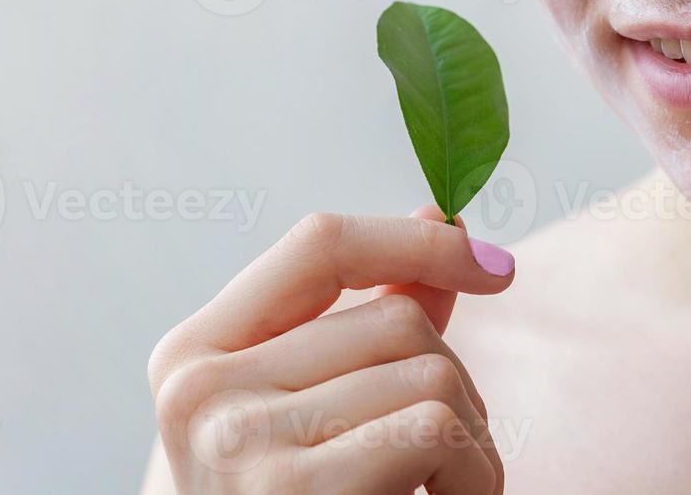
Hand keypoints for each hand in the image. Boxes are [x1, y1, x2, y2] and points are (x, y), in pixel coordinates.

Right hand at [148, 207, 514, 493]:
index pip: (318, 243)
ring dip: (471, 441)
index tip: (495, 264)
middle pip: (395, 318)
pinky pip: (435, 428)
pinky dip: (472, 475)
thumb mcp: (313, 415)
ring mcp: (237, 443)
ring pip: (429, 369)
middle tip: (442, 463)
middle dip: (453, 384)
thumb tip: (438, 222)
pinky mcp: (289, 493)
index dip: (417, 241)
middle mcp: (200, 389)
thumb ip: (368, 324)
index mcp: (195, 353)